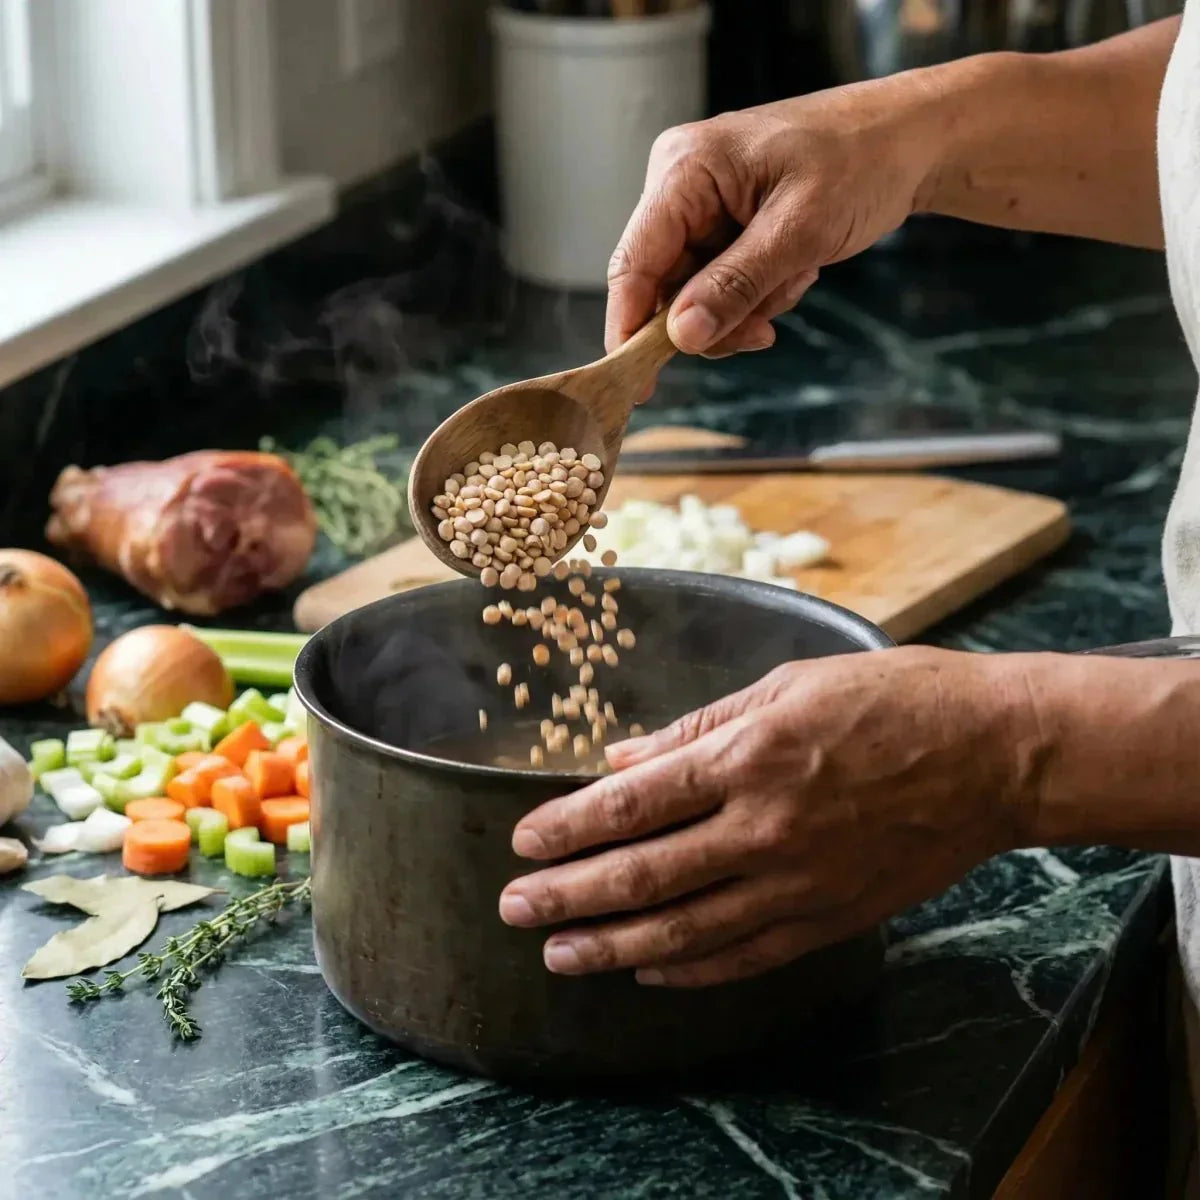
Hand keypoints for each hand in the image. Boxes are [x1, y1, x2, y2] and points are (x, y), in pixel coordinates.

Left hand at [499, 647, 1035, 986]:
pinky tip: (651, 973)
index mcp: (748, 758)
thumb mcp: (786, 687)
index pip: (633, 805)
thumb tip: (623, 759)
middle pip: (644, 874)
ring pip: (687, 930)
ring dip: (615, 947)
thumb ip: (697, 729)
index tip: (523, 844)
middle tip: (516, 908)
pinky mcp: (832, 916)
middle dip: (570, 895)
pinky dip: (693, 971)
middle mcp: (764, 829)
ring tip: (563, 954)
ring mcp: (800, 882)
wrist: (993, 753)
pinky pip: (748, 956)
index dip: (569, 828)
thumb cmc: (893, 700)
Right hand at [606, 74, 944, 359]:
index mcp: (684, 168)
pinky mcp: (722, 225)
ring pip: (694, 295)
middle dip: (714, 317)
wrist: (909, 142)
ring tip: (795, 277)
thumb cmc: (861, 162)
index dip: (631, 325)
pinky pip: (720, 284)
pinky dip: (758, 293)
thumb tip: (681, 336)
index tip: (639, 381)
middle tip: (764, 330)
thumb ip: (735, 285)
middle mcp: (679, 184)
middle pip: (663, 286)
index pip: (634, 261)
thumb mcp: (798, 231)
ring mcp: (700, 206)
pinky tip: (795, 269)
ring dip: (745, 306)